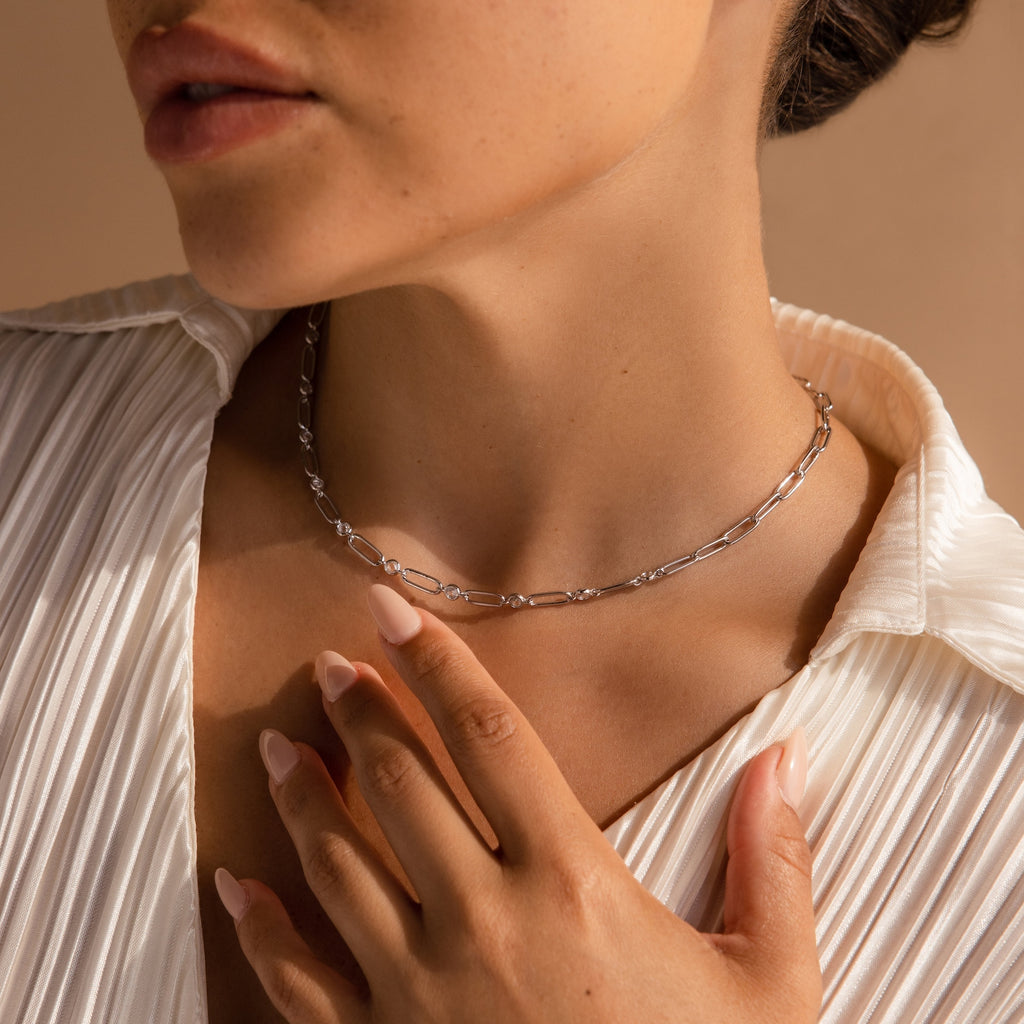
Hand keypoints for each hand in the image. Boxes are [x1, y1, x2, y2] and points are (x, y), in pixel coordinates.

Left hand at [216, 583, 820, 1022]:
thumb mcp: (768, 983)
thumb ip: (772, 859)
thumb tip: (787, 756)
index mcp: (573, 885)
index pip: (490, 737)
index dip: (438, 664)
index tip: (395, 612)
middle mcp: (484, 922)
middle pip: (401, 784)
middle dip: (360, 713)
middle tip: (331, 665)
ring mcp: (422, 994)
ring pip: (339, 867)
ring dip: (302, 797)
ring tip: (277, 745)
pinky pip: (302, 987)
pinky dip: (262, 933)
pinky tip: (235, 889)